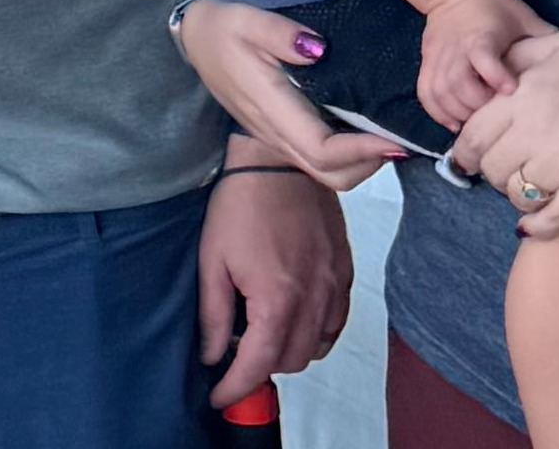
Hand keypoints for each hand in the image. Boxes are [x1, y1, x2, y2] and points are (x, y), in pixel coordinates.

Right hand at [171, 0, 407, 190]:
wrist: (196, 38)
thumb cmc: (224, 27)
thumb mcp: (246, 19)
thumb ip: (280, 33)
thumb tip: (318, 48)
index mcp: (271, 110)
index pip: (323, 151)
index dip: (363, 152)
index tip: (395, 138)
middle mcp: (276, 135)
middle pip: (333, 176)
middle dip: (370, 164)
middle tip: (397, 138)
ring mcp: (277, 140)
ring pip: (329, 174)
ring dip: (362, 163)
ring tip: (384, 134)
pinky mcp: (281, 136)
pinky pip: (321, 161)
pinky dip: (349, 155)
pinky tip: (362, 129)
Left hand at [195, 156, 350, 406]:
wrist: (280, 161)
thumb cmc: (240, 204)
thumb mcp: (212, 259)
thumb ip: (214, 314)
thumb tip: (212, 355)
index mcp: (277, 298)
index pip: (259, 363)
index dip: (237, 386)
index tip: (220, 397)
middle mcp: (314, 299)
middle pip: (290, 361)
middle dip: (259, 368)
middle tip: (233, 355)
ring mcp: (335, 287)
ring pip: (316, 348)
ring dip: (287, 352)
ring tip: (259, 335)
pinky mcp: (346, 274)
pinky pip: (336, 324)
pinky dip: (314, 334)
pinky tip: (291, 319)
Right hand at [414, 0, 552, 133]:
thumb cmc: (493, 5)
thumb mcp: (523, 17)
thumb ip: (544, 39)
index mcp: (482, 35)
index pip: (483, 55)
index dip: (494, 74)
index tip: (510, 91)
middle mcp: (456, 48)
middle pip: (459, 83)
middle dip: (478, 106)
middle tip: (499, 120)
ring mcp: (438, 58)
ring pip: (441, 92)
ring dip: (459, 113)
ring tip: (480, 127)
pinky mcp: (426, 64)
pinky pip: (426, 94)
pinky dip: (438, 113)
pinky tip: (456, 125)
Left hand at [454, 29, 558, 237]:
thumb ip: (518, 56)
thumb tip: (487, 73)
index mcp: (527, 91)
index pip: (474, 132)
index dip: (468, 149)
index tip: (471, 158)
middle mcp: (541, 127)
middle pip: (493, 167)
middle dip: (493, 173)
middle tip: (508, 172)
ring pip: (518, 195)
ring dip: (518, 197)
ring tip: (530, 190)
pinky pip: (555, 220)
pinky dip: (538, 227)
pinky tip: (532, 226)